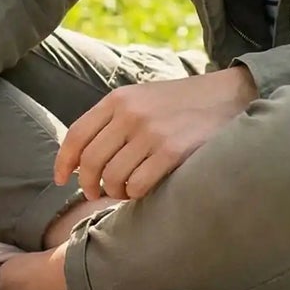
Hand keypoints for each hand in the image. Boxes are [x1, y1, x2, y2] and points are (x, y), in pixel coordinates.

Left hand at [54, 66, 258, 201]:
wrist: (228, 96)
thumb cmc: (180, 104)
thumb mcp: (140, 99)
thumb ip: (112, 121)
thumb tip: (81, 158)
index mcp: (117, 100)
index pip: (76, 135)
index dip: (63, 162)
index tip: (61, 180)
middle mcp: (129, 114)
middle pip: (90, 160)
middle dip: (88, 184)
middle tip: (95, 194)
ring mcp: (150, 132)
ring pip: (113, 176)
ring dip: (114, 192)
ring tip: (123, 192)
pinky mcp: (173, 151)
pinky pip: (138, 184)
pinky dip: (135, 194)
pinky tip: (143, 191)